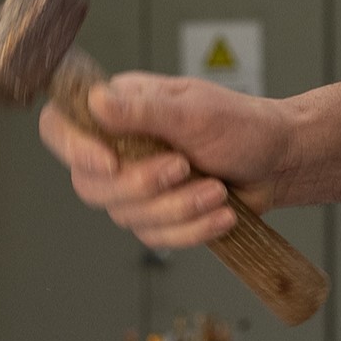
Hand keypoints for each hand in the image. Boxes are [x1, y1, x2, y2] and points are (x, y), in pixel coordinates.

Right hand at [38, 72, 292, 249]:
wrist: (279, 161)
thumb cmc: (242, 125)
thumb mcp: (195, 110)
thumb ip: (143, 109)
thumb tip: (95, 101)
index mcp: (117, 111)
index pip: (61, 127)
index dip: (72, 148)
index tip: (108, 161)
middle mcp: (117, 148)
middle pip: (89, 184)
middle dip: (140, 186)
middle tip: (183, 168)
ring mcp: (134, 187)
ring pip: (125, 216)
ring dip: (177, 208)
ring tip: (216, 190)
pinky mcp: (156, 217)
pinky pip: (155, 238)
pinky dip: (191, 230)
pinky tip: (221, 214)